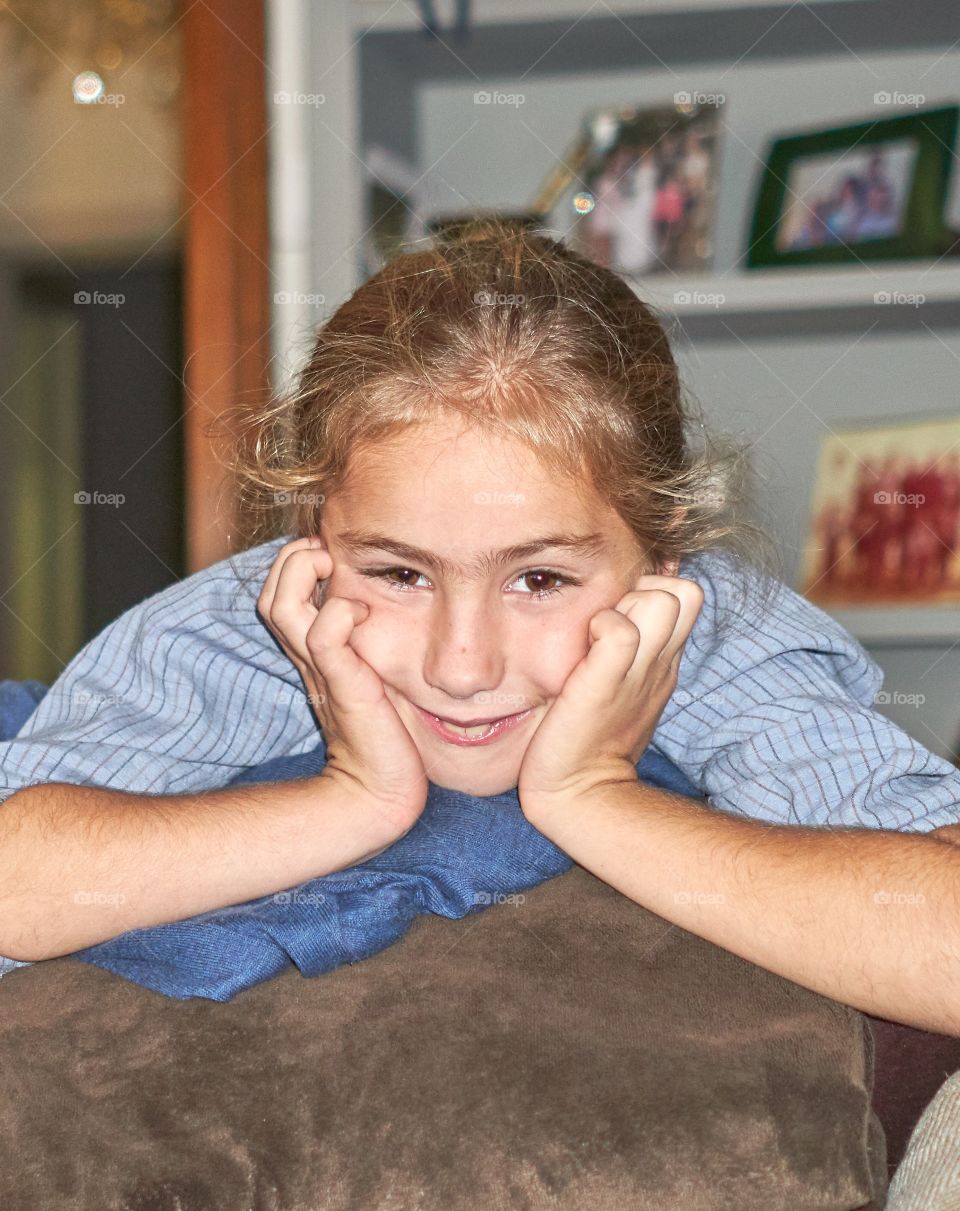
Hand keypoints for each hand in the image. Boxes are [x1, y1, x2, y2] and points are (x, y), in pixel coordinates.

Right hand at [257, 537, 429, 838]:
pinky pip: (325, 637)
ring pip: (283, 607)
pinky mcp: (345, 685)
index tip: (329, 555)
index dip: (294, 565)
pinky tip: (361, 613)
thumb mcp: (369, 674)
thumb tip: (379, 605)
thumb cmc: (383, 732)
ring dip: (303, 575)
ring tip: (330, 567)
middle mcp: (307, 659)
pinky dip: (339, 613)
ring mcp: (321, 671)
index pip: (278, 595)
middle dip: (292, 560)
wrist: (380, 790)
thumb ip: (365, 643)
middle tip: (325, 554)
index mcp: (311, 654)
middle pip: (270, 595)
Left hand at [516, 574, 703, 817]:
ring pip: (662, 601)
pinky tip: (583, 653)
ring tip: (600, 637)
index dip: (657, 587)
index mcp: (665, 662)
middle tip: (614, 622)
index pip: (687, 594)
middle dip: (648, 589)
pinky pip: (620, 630)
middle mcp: (661, 663)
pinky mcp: (606, 681)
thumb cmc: (590, 735)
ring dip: (628, 604)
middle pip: (685, 591)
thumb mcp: (622, 683)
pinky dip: (601, 627)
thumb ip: (627, 645)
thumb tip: (619, 603)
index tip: (623, 613)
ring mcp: (639, 672)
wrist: (579, 793)